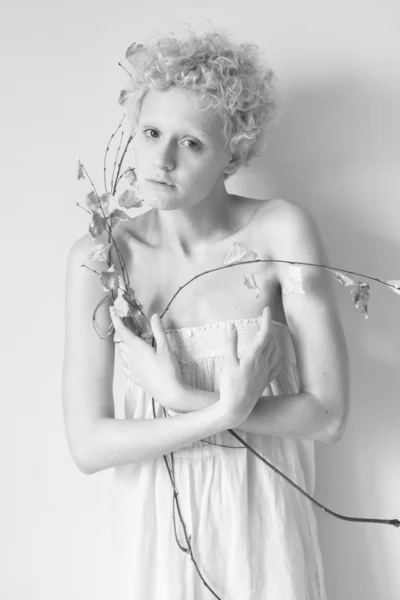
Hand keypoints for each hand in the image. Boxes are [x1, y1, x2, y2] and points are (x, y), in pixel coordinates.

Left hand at [110, 308, 182, 406]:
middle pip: (121, 341)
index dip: (116, 320)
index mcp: (137, 348)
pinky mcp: (134, 377)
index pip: (122, 331)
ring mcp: (131, 369)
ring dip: (123, 344)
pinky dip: (125, 358)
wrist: (169, 393)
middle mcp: (131, 357)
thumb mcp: (166, 348)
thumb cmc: (168, 370)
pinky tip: (131, 359)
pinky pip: (124, 365)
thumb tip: (154, 315)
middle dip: (121, 331)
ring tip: (130, 340)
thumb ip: (159, 331)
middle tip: (127, 324)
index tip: (112, 311)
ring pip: (121, 353)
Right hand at [218, 307, 281, 424]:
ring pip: (276, 351)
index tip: (265, 309)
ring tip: (268, 334)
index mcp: (254, 356)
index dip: (266, 320)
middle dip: (269, 327)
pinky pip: (277, 365)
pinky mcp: (266, 381)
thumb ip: (230, 343)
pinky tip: (275, 355)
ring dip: (274, 340)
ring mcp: (266, 372)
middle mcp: (264, 363)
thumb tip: (231, 325)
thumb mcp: (227, 363)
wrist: (237, 409)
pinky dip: (278, 355)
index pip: (264, 333)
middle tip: (263, 319)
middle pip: (272, 340)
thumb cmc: (230, 386)